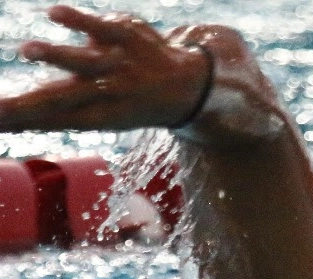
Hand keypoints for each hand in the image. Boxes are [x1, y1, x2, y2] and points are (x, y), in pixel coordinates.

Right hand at [0, 5, 209, 131]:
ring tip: (26, 50)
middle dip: (28, 105)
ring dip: (56, 56)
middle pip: (61, 101)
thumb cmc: (128, 102)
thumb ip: (54, 114)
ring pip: (83, 62)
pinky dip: (78, 20)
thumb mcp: (96, 114)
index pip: (53, 120)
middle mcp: (106, 94)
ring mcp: (118, 65)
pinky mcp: (126, 36)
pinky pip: (101, 27)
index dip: (23, 121)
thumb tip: (9, 120)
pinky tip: (53, 13)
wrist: (187, 87)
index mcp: (96, 116)